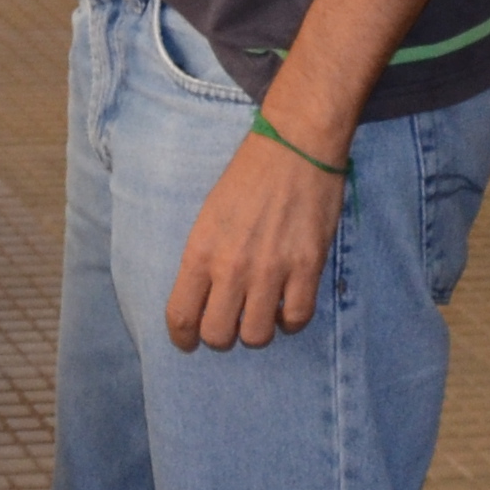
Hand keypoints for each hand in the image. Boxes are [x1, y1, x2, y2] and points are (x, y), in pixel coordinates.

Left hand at [165, 116, 345, 351]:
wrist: (294, 147)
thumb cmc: (247, 177)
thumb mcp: (208, 216)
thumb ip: (203, 258)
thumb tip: (203, 297)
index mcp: (200, 251)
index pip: (181, 316)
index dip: (182, 338)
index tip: (188, 342)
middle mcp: (232, 266)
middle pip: (218, 335)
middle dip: (220, 337)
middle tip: (229, 324)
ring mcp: (272, 269)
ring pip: (257, 335)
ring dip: (256, 331)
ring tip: (260, 314)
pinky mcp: (308, 267)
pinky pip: (297, 318)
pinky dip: (290, 321)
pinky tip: (286, 306)